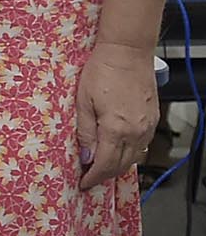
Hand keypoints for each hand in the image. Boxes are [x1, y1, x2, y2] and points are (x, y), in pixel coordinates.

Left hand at [75, 40, 157, 189]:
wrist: (127, 52)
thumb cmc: (101, 71)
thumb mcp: (83, 101)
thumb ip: (85, 131)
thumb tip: (86, 156)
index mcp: (116, 129)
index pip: (106, 165)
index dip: (94, 177)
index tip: (83, 183)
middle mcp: (136, 132)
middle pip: (121, 165)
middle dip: (105, 175)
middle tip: (89, 177)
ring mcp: (147, 126)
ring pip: (134, 157)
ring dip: (118, 165)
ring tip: (101, 165)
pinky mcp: (152, 119)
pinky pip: (142, 145)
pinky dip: (129, 152)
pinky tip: (117, 148)